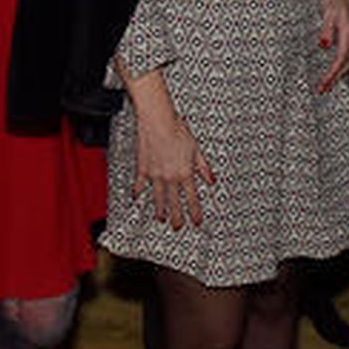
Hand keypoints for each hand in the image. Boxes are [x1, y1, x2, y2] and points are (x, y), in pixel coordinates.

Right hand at [124, 68, 215, 230]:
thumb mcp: (196, 149)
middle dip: (177, 218)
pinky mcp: (143, 168)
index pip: (192, 199)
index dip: (195, 212)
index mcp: (185, 173)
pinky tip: (137, 198)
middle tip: (178, 227)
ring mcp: (155, 175)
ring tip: (161, 219)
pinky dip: (138, 193)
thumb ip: (203, 167)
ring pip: (158, 198)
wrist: (158, 120)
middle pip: (174, 204)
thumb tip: (211, 180)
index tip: (197, 221)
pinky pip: (140, 185)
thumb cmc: (178, 130)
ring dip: (160, 211)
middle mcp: (170, 177)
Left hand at [316, 0, 348, 91]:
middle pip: (346, 63)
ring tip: (326, 84)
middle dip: (335, 78)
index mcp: (348, 33)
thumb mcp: (328, 12)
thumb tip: (324, 45)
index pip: (342, 58)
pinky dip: (339, 65)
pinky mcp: (348, 35)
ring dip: (337, 73)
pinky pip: (345, 55)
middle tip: (323, 89)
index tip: (324, 83)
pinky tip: (332, 70)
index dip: (334, 73)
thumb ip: (327, 30)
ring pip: (347, 60)